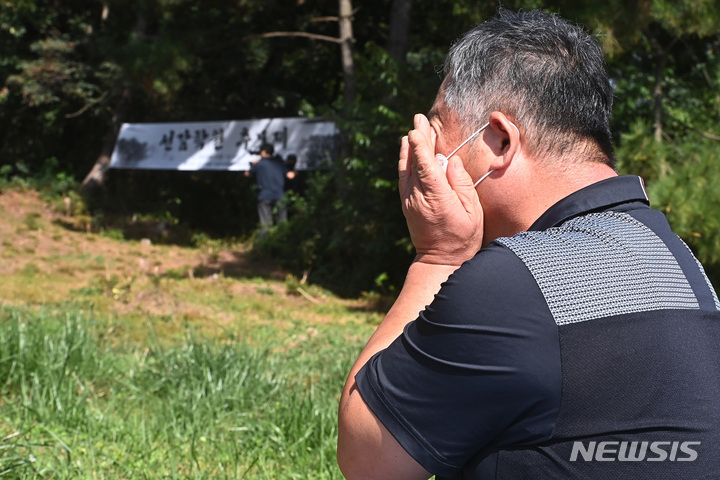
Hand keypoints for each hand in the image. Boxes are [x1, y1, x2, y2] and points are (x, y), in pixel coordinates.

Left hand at [398, 114, 484, 265]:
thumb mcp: (472, 212)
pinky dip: (405, 161)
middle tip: (419, 119)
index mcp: (436, 197)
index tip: (418, 129)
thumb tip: (451, 161)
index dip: (421, 146)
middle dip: (417, 139)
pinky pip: (404, 177)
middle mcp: (418, 196)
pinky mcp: (407, 203)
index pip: (426, 166)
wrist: (440, 260)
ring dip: (410, 148)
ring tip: (413, 129)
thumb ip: (462, 184)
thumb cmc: (463, 236)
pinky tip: (408, 150)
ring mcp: (409, 200)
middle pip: (415, 162)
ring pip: (406, 168)